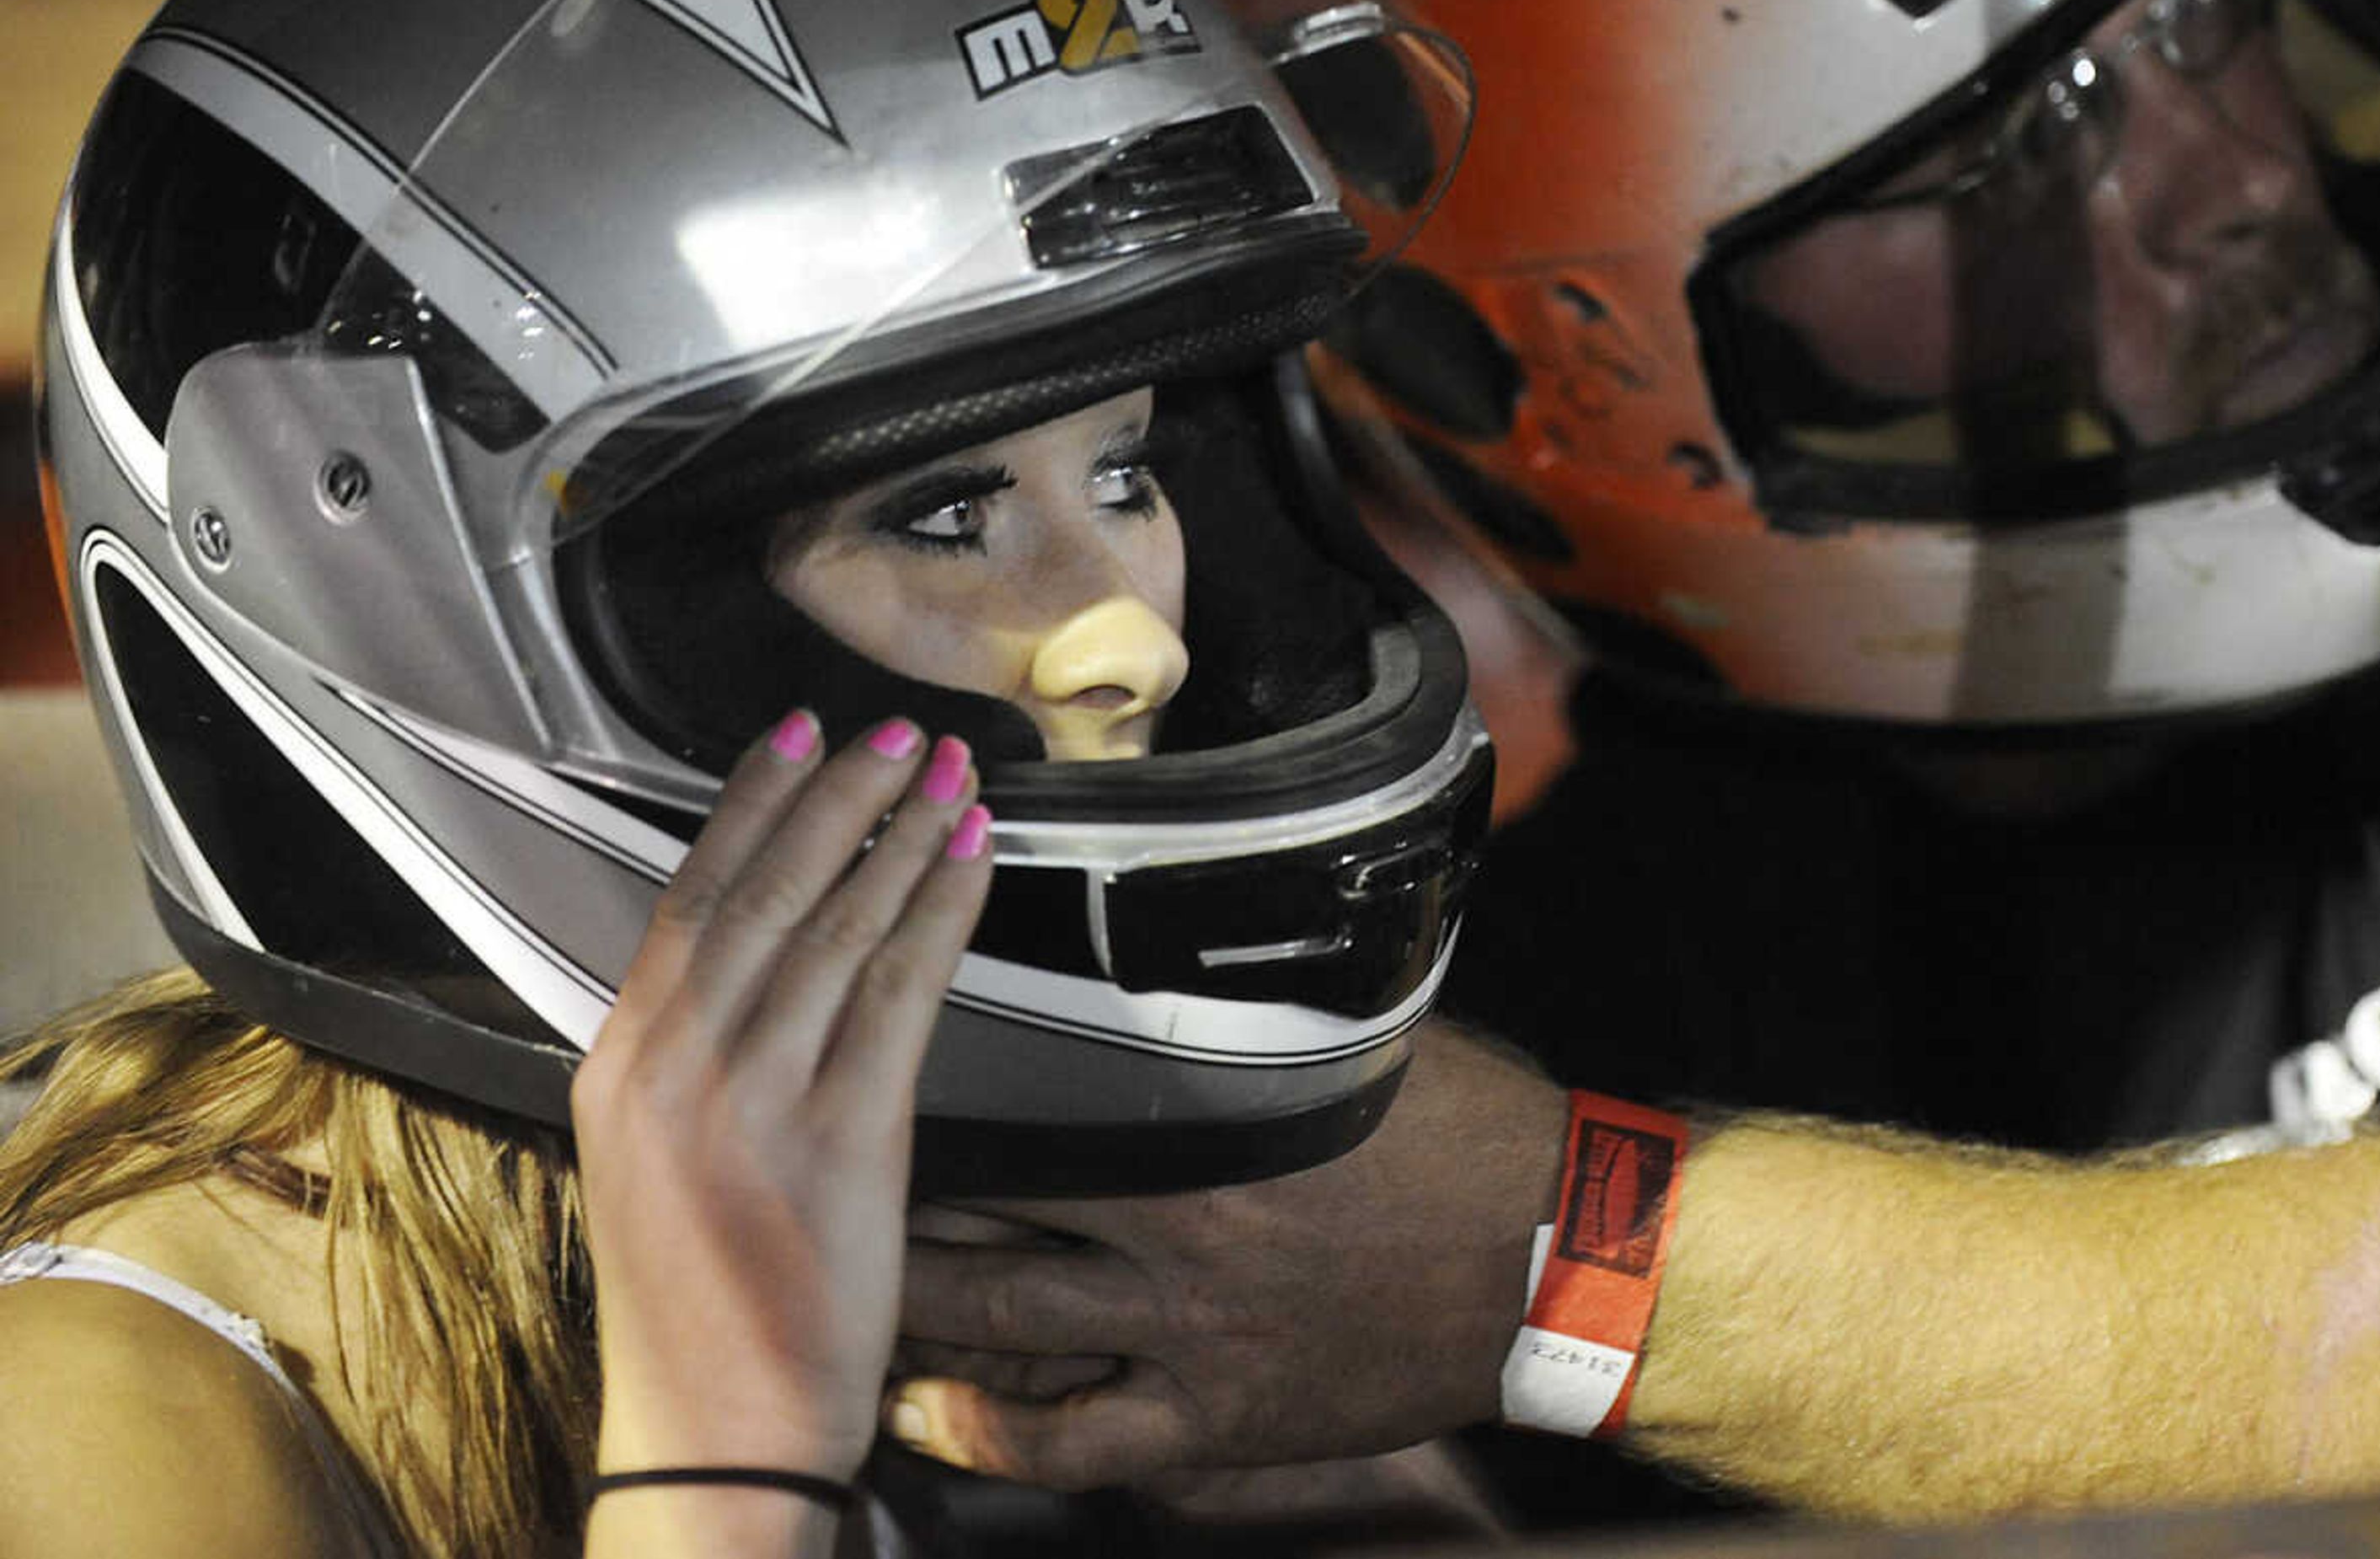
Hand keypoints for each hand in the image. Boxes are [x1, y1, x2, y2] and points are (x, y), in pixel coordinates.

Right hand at [572, 712, 993, 1483]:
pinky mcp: (841, 1143)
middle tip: (901, 729)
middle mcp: (676, 1072)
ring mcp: (755, 1104)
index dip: (751, 805)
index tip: (798, 734)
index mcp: (619, 1068)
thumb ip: (685, 1059)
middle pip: (767, 893)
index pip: (689, 901)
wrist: (715, 1436)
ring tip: (952, 773)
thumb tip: (749, 961)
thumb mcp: (650, 1161)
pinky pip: (901, 993)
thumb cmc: (696, 1304)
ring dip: (902, 835)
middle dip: (841, 795)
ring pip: (838, 928)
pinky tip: (973, 859)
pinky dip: (941, 911)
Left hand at [887, 1019, 1567, 1488]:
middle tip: (810, 1175)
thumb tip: (1188, 953)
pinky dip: (988, 1433)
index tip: (871, 1050)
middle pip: (990, 1217)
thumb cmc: (1463, 1133)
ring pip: (1004, 1329)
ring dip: (912, 1308)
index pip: (1035, 1108)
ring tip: (837, 1281)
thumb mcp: (1356, 1048)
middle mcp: (1181, 1236)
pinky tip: (930, 1414)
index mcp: (1209, 1129)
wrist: (1554, 1256)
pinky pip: (1074, 1443)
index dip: (939, 1087)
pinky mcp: (1217, 1420)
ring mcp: (1192, 1338)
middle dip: (885, 1201)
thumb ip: (1256, 1023)